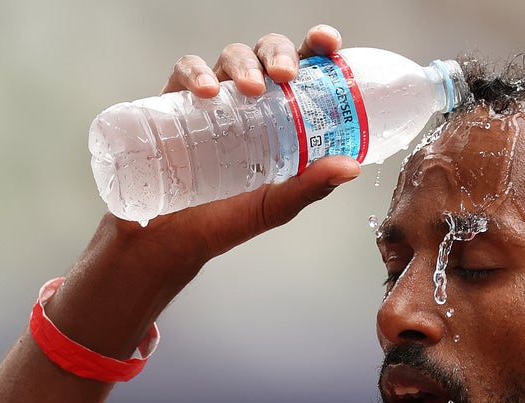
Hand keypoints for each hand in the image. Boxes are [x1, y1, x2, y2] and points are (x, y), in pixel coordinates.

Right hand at [98, 25, 361, 277]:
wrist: (172, 238)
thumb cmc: (226, 218)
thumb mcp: (276, 204)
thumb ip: (312, 185)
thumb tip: (352, 167)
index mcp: (282, 116)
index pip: (304, 71)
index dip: (317, 48)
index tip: (329, 43)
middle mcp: (250, 101)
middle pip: (268, 54)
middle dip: (280, 54)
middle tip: (287, 75)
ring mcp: (213, 99)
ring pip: (231, 57)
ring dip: (244, 64)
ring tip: (251, 89)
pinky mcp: (175, 103)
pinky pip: (184, 72)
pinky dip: (196, 73)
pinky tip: (206, 92)